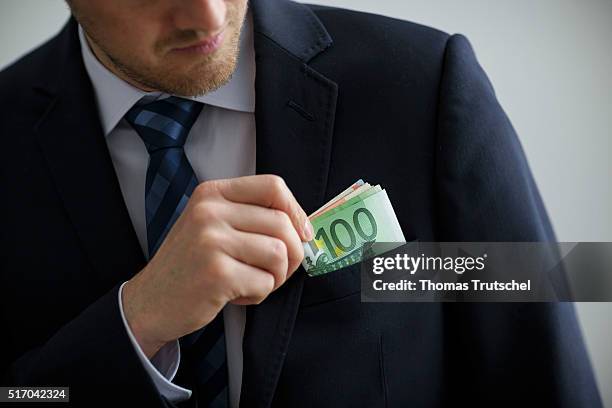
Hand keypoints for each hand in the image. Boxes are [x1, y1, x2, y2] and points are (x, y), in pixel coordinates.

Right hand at [121, 175, 312, 357]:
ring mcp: (211, 241)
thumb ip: (251, 217)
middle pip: (283, 224)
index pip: (273, 186)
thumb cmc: (191, 265)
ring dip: (275, 277)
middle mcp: (210, 211)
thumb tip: (306, 228)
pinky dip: (259, 294)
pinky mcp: (217, 273)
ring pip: (280, 254)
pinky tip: (236, 295)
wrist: (149, 302)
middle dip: (292, 254)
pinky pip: (265, 282)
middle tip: (277, 271)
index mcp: (212, 193)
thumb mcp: (212, 226)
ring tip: (251, 282)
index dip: (296, 211)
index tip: (303, 234)